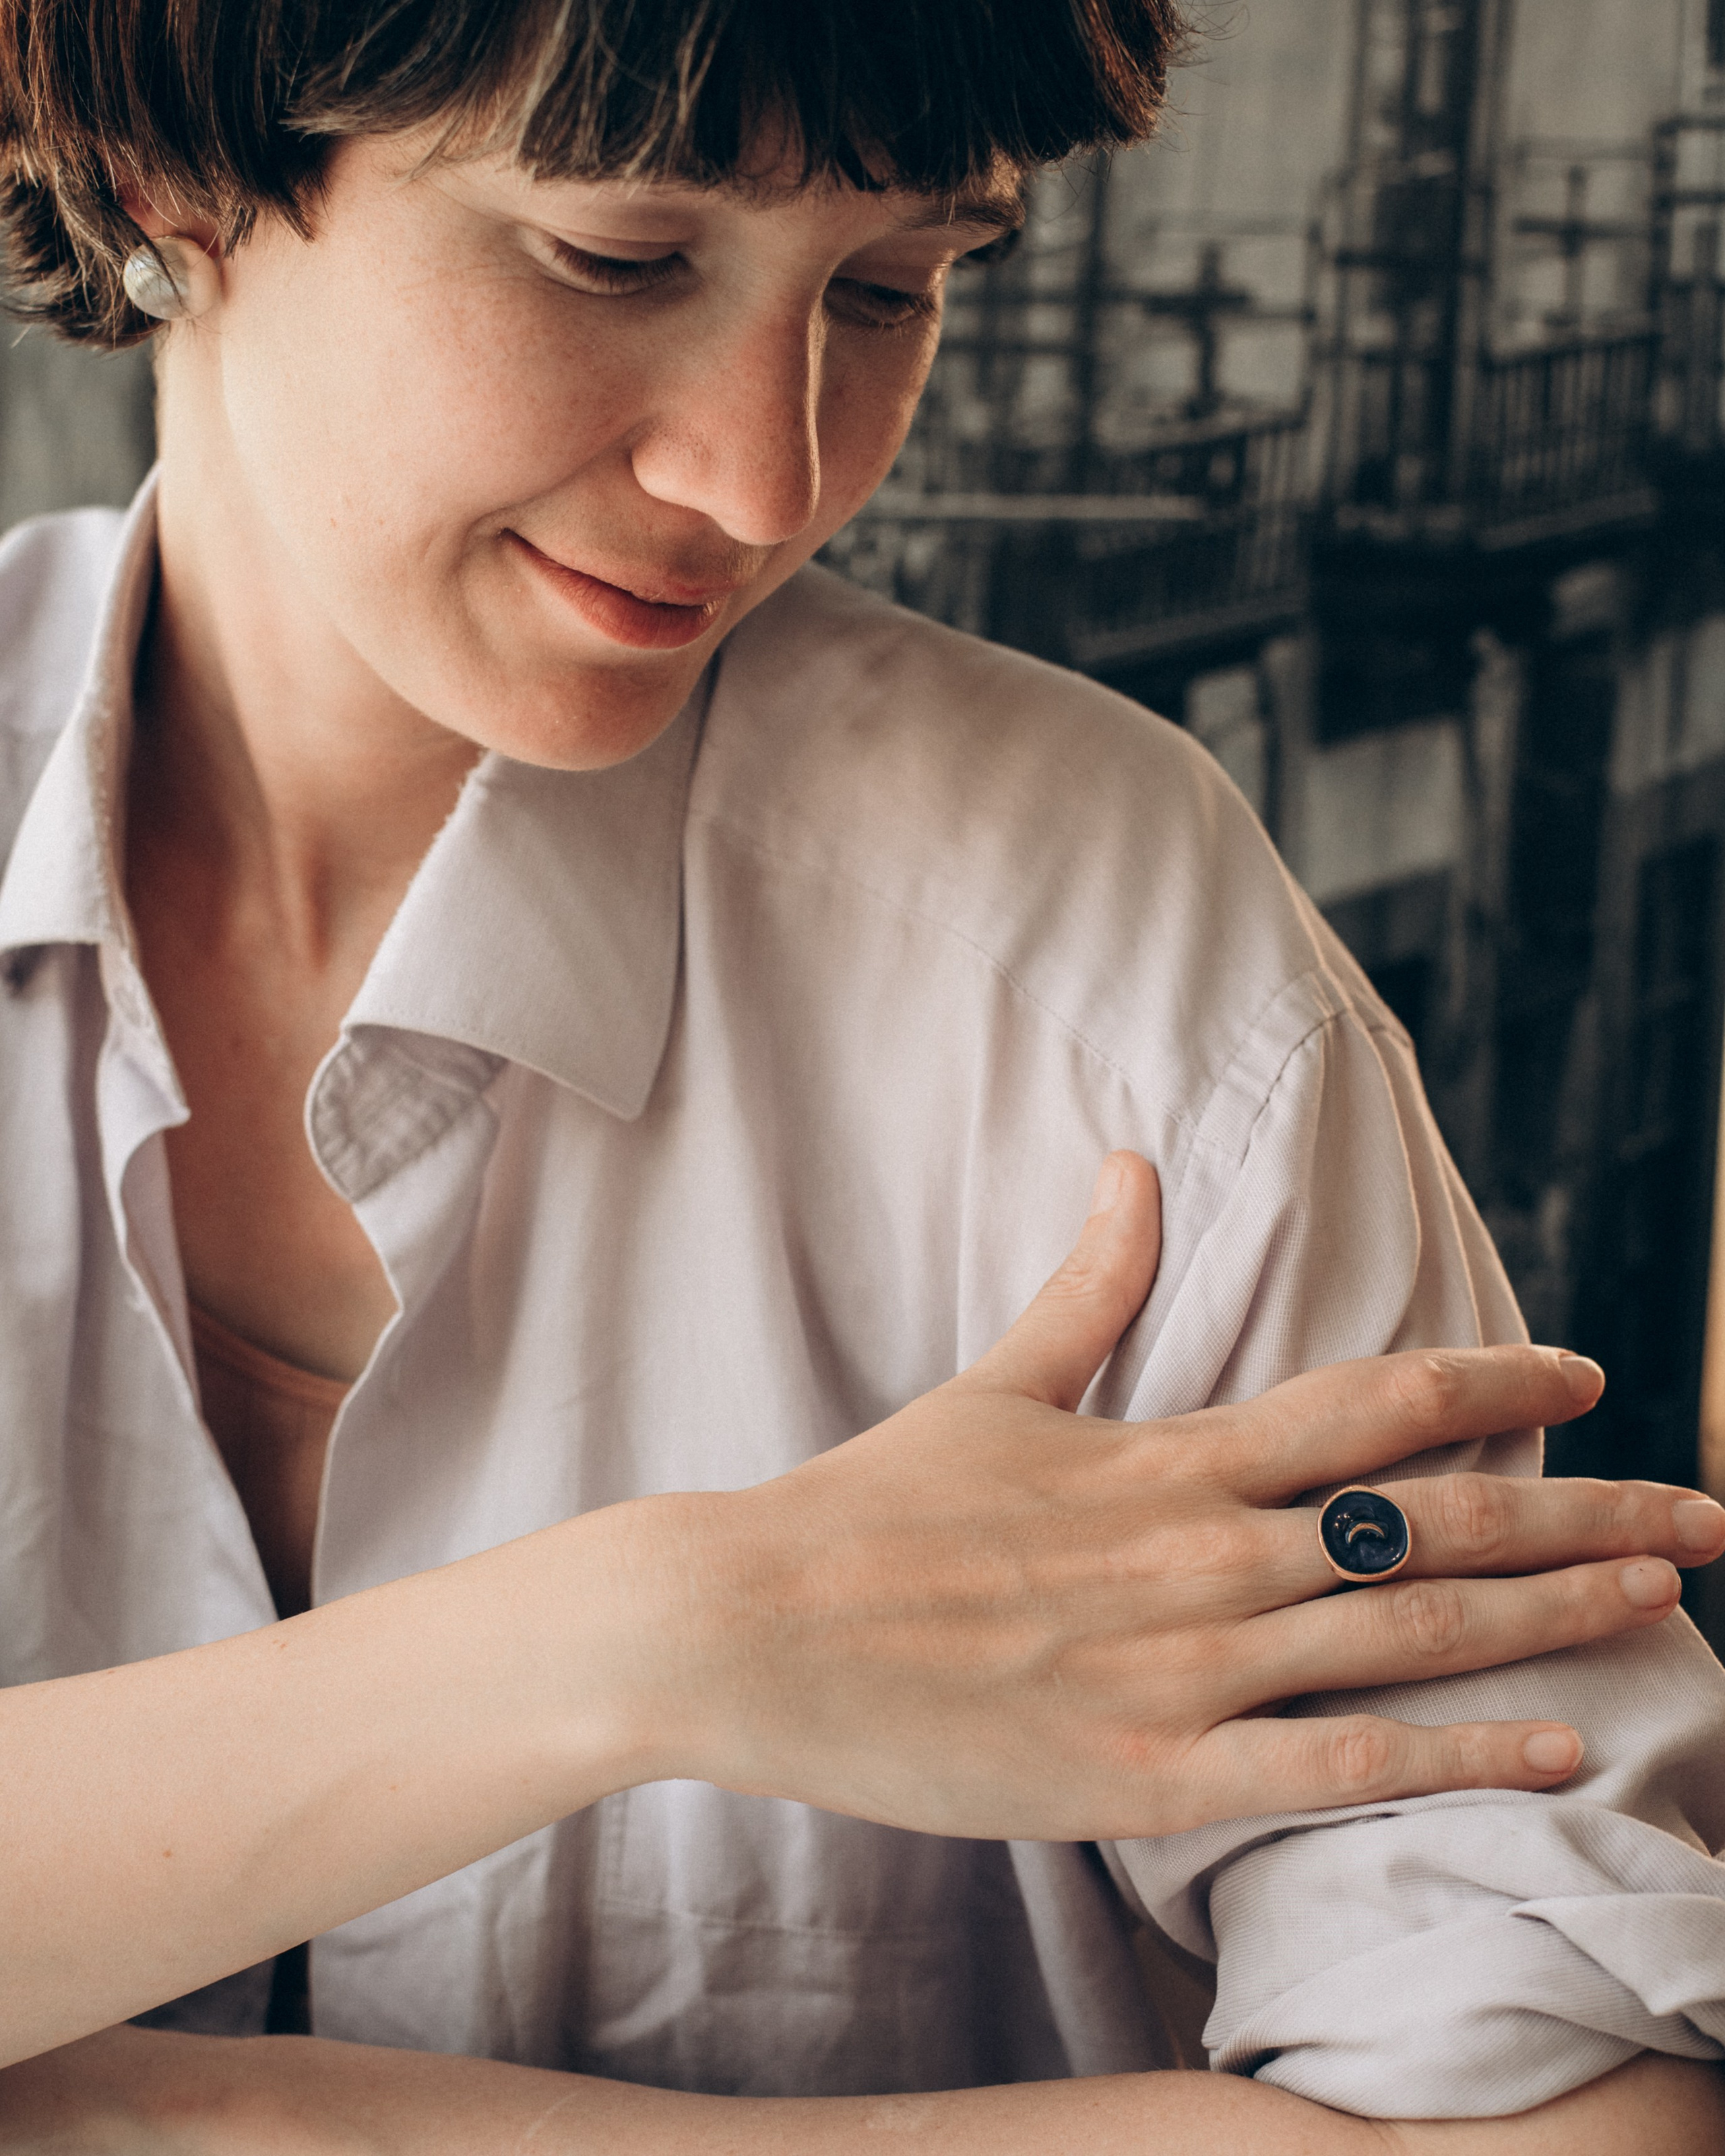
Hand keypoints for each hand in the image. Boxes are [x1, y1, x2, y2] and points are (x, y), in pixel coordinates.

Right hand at [644, 1151, 1722, 1839]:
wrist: (751, 1624)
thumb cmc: (872, 1507)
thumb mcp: (994, 1386)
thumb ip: (1087, 1284)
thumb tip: (1129, 1163)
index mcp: (1165, 1456)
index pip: (1366, 1401)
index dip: (1489, 1376)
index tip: (1584, 1366)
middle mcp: (1199, 1552)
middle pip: (1430, 1516)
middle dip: (1585, 1508)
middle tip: (1710, 1507)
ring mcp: (1182, 1669)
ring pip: (1408, 1630)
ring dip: (1555, 1609)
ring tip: (1668, 1593)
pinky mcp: (1148, 1777)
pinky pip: (1337, 1769)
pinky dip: (1459, 1757)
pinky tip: (1560, 1748)